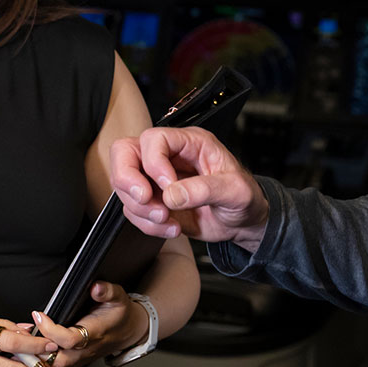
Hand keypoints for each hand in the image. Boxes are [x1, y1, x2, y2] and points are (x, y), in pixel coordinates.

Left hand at [31, 280, 142, 366]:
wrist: (127, 331)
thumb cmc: (119, 313)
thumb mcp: (118, 296)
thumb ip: (107, 291)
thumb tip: (95, 287)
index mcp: (94, 334)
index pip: (70, 339)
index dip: (51, 330)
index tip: (38, 315)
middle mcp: (85, 351)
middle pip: (58, 361)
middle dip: (37, 351)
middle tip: (22, 335)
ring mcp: (79, 361)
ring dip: (35, 363)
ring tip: (17, 348)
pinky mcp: (74, 365)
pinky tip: (25, 362)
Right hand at [109, 126, 269, 252]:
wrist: (243, 223)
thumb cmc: (244, 198)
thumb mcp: (235, 191)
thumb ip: (205, 190)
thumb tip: (171, 195)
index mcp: (190, 143)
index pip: (154, 139)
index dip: (153, 162)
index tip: (168, 186)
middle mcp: (169, 156)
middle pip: (125, 152)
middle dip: (128, 179)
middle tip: (146, 199)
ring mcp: (157, 179)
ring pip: (124, 184)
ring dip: (141, 208)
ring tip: (168, 219)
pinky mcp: (154, 200)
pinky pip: (133, 210)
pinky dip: (147, 224)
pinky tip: (171, 227)